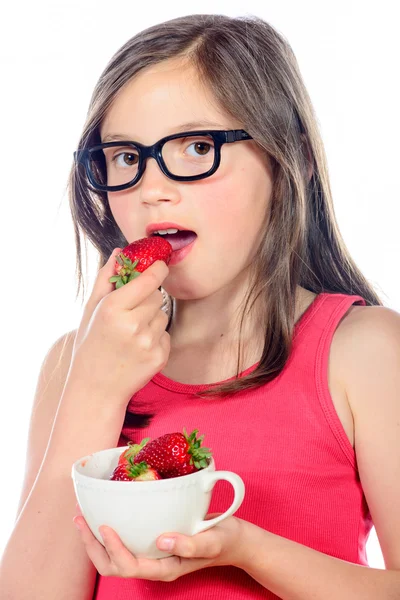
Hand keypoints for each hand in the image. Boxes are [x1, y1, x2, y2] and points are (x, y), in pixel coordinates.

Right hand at [68, 248, 170, 406]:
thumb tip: (120, 251)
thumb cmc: (91, 345)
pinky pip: (166, 335)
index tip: (161, 266)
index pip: (148, 280)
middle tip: (130, 314)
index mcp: (113, 309)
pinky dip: (156, 338)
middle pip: (156, 296)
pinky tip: (138, 349)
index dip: (157, 270)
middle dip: (146, 299)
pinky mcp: (160, 357)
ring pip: (162, 315)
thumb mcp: (91, 310)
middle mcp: (132, 325)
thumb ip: (106, 278)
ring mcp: (148, 343)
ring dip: (151, 320)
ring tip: (131, 335)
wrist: (96, 389)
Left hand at [73, 511, 244, 580]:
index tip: (104, 526)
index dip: (114, 549)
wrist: (234, 540)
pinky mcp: (152, 544)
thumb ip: (190, 544)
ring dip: (95, 540)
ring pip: (114, 557)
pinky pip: (124, 543)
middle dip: (93, 547)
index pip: (131, 566)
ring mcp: (152, 555)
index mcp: (166, 568)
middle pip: (114, 566)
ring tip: (82, 517)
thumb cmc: (224, 540)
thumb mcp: (212, 541)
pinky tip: (104, 514)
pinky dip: (108, 532)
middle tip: (80, 520)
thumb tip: (162, 541)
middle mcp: (154, 564)